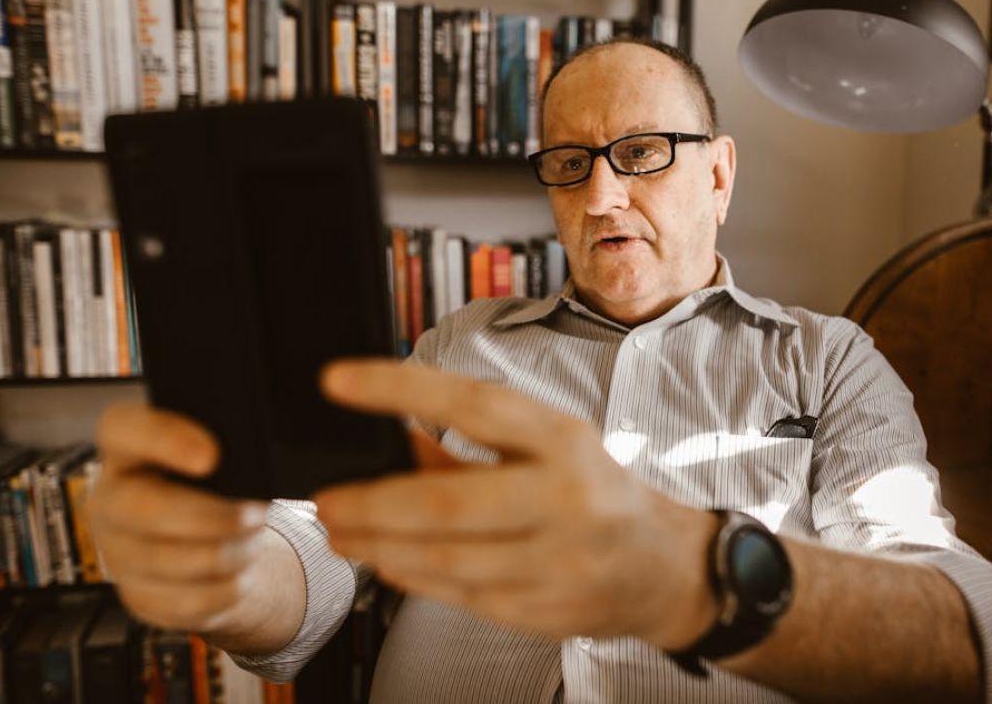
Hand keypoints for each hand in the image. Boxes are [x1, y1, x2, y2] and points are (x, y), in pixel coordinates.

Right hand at [92, 403, 268, 631]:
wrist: (215, 539)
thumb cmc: (219, 485)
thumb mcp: (223, 457)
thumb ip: (233, 448)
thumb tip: (266, 466)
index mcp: (128, 450)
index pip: (120, 428)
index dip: (162, 439)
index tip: (212, 456)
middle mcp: (111, 499)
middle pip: (142, 508)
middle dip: (209, 516)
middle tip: (256, 515)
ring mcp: (118, 552)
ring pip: (167, 562)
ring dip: (226, 555)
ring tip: (253, 543)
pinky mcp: (138, 596)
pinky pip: (181, 602)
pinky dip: (222, 591)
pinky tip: (239, 576)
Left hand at [314, 359, 718, 647]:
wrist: (667, 568)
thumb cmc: (596, 493)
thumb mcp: (546, 447)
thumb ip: (469, 443)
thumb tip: (393, 434)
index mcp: (563, 440)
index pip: (471, 404)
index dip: (400, 388)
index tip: (337, 381)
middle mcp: (564, 498)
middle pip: (448, 504)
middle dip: (372, 504)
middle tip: (325, 500)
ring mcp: (556, 561)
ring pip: (446, 560)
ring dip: (380, 547)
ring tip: (341, 532)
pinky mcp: (546, 611)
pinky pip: (461, 596)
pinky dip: (414, 577)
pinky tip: (388, 561)